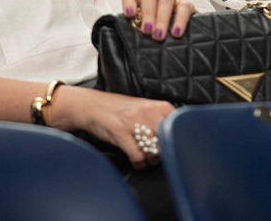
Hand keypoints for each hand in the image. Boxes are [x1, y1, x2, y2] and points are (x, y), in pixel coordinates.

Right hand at [59, 87, 174, 168]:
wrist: (93, 106)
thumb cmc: (120, 109)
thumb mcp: (144, 108)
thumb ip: (160, 119)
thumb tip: (176, 136)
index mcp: (157, 106)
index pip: (177, 127)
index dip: (174, 141)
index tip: (169, 146)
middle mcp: (148, 112)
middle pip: (166, 141)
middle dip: (162, 153)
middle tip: (156, 156)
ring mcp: (134, 122)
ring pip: (154, 151)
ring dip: (150, 160)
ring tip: (146, 159)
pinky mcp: (121, 133)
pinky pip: (138, 156)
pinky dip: (139, 164)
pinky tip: (136, 162)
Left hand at [120, 0, 195, 40]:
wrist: (176, 56)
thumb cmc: (150, 47)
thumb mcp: (136, 43)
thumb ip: (126, 40)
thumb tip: (113, 47)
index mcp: (139, 6)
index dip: (129, 0)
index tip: (130, 15)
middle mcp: (155, 2)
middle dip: (147, 12)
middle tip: (147, 31)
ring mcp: (172, 3)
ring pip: (166, 0)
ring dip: (162, 18)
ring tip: (159, 36)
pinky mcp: (187, 8)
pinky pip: (185, 7)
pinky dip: (180, 19)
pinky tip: (176, 33)